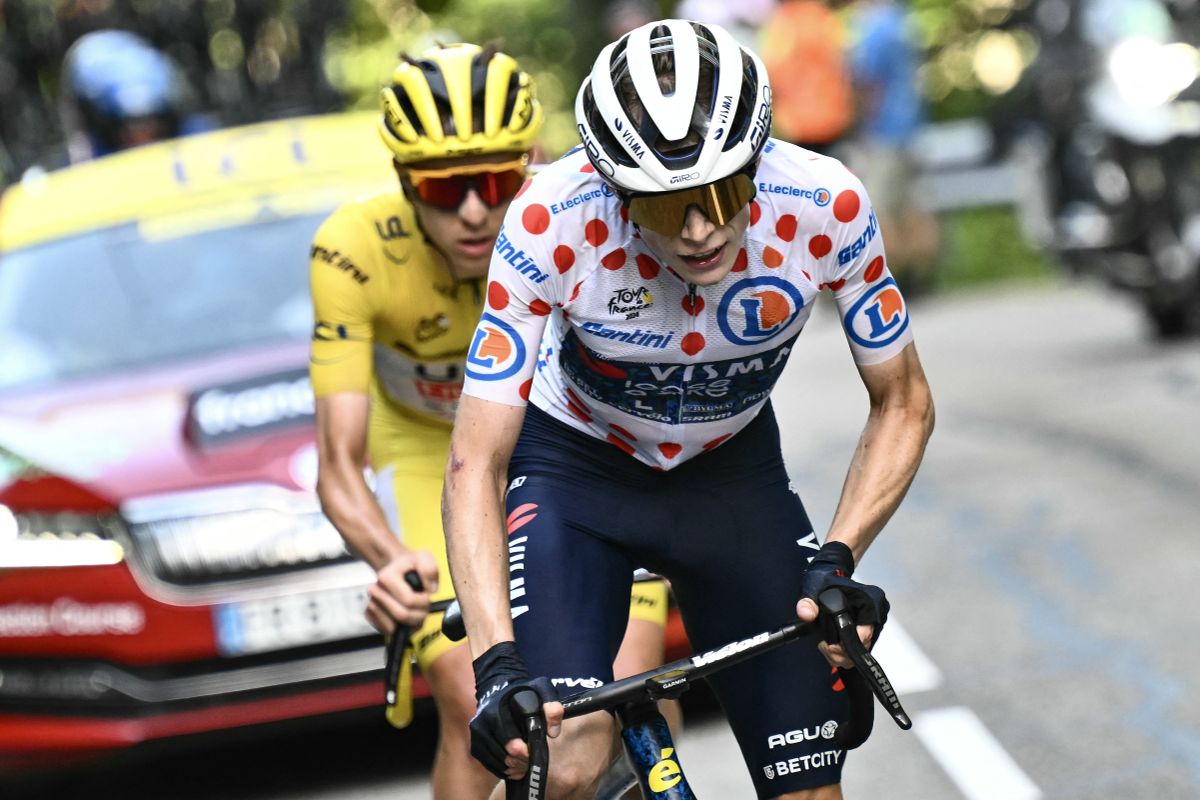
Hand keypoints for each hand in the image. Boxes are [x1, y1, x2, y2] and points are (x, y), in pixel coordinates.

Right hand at [365, 549, 438, 634]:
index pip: (409, 601)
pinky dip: (400, 628)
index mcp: (386, 577)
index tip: (427, 595)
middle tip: (423, 606)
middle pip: (402, 616)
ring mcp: (370, 604)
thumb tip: (430, 589)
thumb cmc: (411, 566)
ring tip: (415, 610)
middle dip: (418, 615)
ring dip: (410, 622)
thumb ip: (429, 569)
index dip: (424, 602)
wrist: (395, 569)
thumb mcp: (424, 558)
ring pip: (394, 626)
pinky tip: (406, 616)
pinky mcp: (369, 615)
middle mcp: (374, 591)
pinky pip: (387, 631)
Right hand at [469, 641, 560, 778]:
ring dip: (513, 767)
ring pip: (497, 764)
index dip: (526, 753)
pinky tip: (514, 765)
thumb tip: (553, 733)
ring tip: (524, 763)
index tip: (534, 751)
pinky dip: (503, 770)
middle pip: (505, 757)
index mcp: (496, 711)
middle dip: (521, 762)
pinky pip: (490, 766)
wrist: (498, 689)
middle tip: (531, 759)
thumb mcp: (541, 689)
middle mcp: (482, 724)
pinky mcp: (475, 746)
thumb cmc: (522, 691)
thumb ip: (552, 707)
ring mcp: (477, 736)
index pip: (511, 744)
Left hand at [795, 541, 888, 668]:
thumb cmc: (825, 579)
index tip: (830, 645)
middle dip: (841, 651)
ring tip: (825, 644)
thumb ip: (808, 602)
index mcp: (869, 600)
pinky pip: (858, 648)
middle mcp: (876, 612)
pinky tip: (831, 644)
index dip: (847, 644)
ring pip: (861, 651)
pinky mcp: (867, 630)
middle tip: (824, 646)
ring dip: (841, 654)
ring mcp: (873, 623)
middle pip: (864, 645)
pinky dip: (843, 652)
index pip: (866, 632)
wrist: (828, 576)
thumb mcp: (813, 588)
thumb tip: (805, 614)